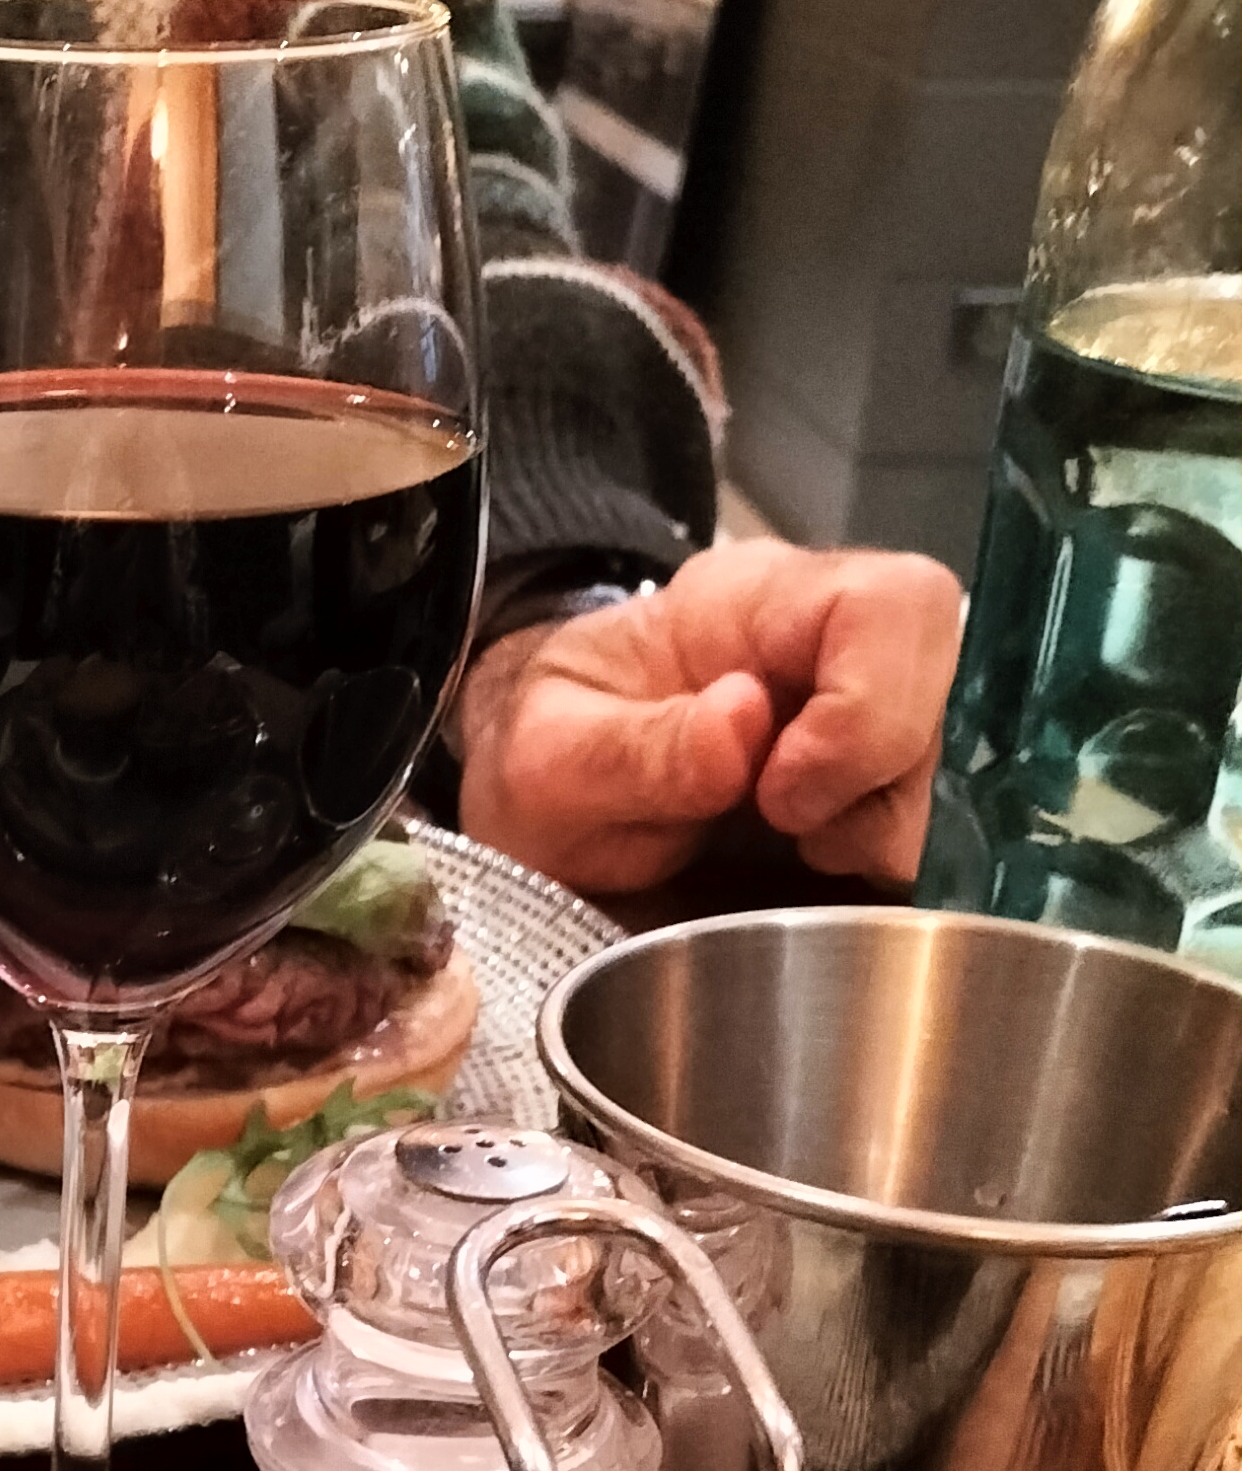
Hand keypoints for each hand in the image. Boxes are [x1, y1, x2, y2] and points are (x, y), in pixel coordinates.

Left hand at [454, 541, 964, 895]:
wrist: (530, 792)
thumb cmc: (541, 754)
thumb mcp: (548, 761)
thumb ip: (636, 748)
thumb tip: (742, 723)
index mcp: (749, 600)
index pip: (886, 604)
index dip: (864, 708)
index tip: (781, 796)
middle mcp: (822, 637)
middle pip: (940, 675)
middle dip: (879, 777)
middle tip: (793, 834)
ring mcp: (855, 704)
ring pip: (939, 759)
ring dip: (877, 828)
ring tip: (790, 854)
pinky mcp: (866, 777)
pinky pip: (922, 815)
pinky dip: (878, 861)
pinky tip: (809, 869)